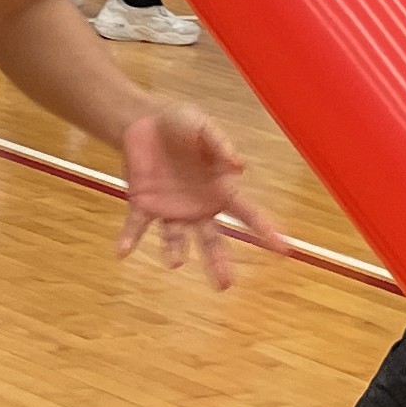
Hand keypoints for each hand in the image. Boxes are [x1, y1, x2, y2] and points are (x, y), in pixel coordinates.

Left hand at [117, 105, 284, 286]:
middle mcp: (198, 207)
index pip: (247, 213)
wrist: (144, 121)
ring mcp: (170, 209)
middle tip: (225, 285)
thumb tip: (238, 165)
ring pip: (177, 238)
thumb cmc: (181, 124)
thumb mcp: (203, 126)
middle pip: (213, 239)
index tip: (283, 249)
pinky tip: (122, 251)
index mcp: (219, 189)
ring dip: (175, 251)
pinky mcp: (143, 204)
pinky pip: (137, 224)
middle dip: (218, 261)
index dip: (265, 230)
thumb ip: (220, 143)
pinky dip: (130, 238)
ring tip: (175, 263)